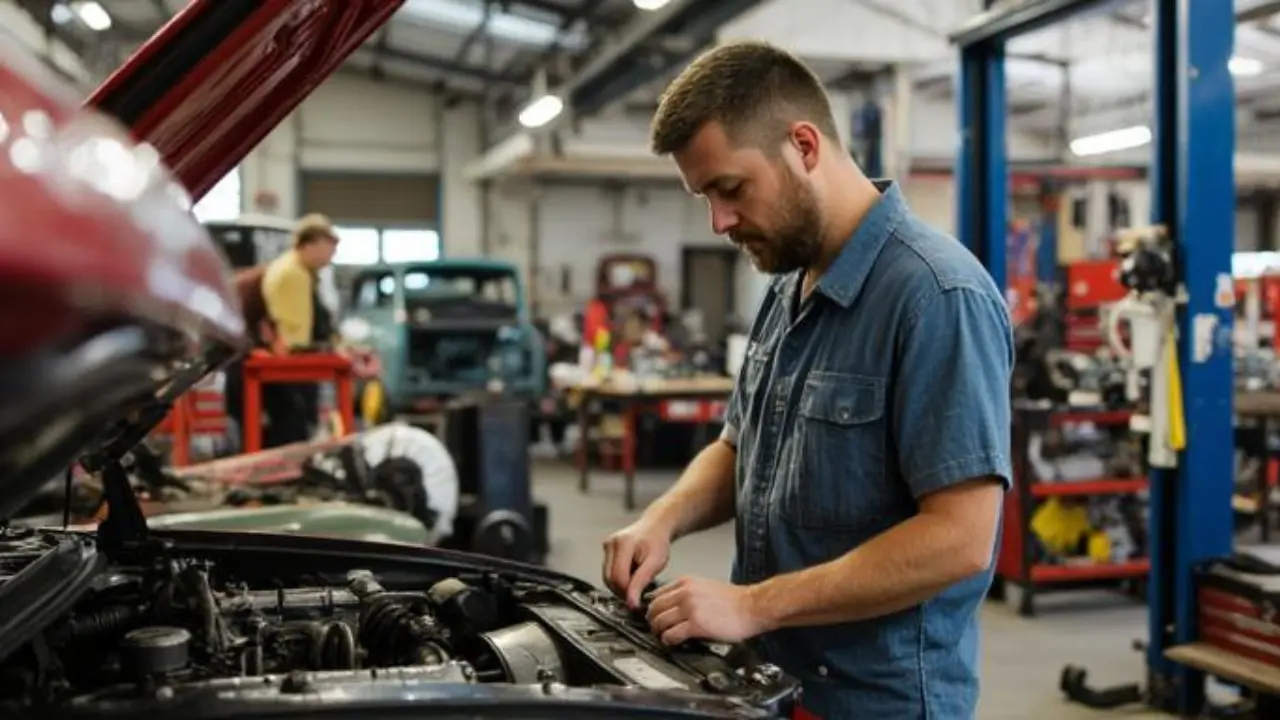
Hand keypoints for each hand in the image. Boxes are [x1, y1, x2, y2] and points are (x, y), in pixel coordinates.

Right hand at [602, 517, 672, 608]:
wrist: (655, 527)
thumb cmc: (658, 543)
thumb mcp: (655, 563)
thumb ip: (641, 582)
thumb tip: (631, 603)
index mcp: (623, 544)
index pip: (618, 577)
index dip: (627, 592)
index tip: (638, 600)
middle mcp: (611, 543)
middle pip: (609, 579)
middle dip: (623, 590)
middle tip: (639, 591)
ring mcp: (606, 546)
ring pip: (607, 577)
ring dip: (621, 585)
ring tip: (636, 580)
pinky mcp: (606, 550)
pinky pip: (608, 572)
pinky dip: (618, 578)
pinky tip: (631, 574)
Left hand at [645, 576, 768, 645]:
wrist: (752, 606)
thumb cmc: (734, 600)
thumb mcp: (705, 586)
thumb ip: (687, 592)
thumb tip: (673, 606)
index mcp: (686, 582)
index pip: (656, 594)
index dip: (653, 608)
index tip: (654, 616)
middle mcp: (685, 593)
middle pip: (654, 608)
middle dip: (652, 621)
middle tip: (656, 629)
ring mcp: (689, 608)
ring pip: (660, 621)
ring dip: (658, 632)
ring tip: (663, 637)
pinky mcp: (696, 624)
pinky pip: (671, 634)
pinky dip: (668, 640)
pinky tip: (672, 642)